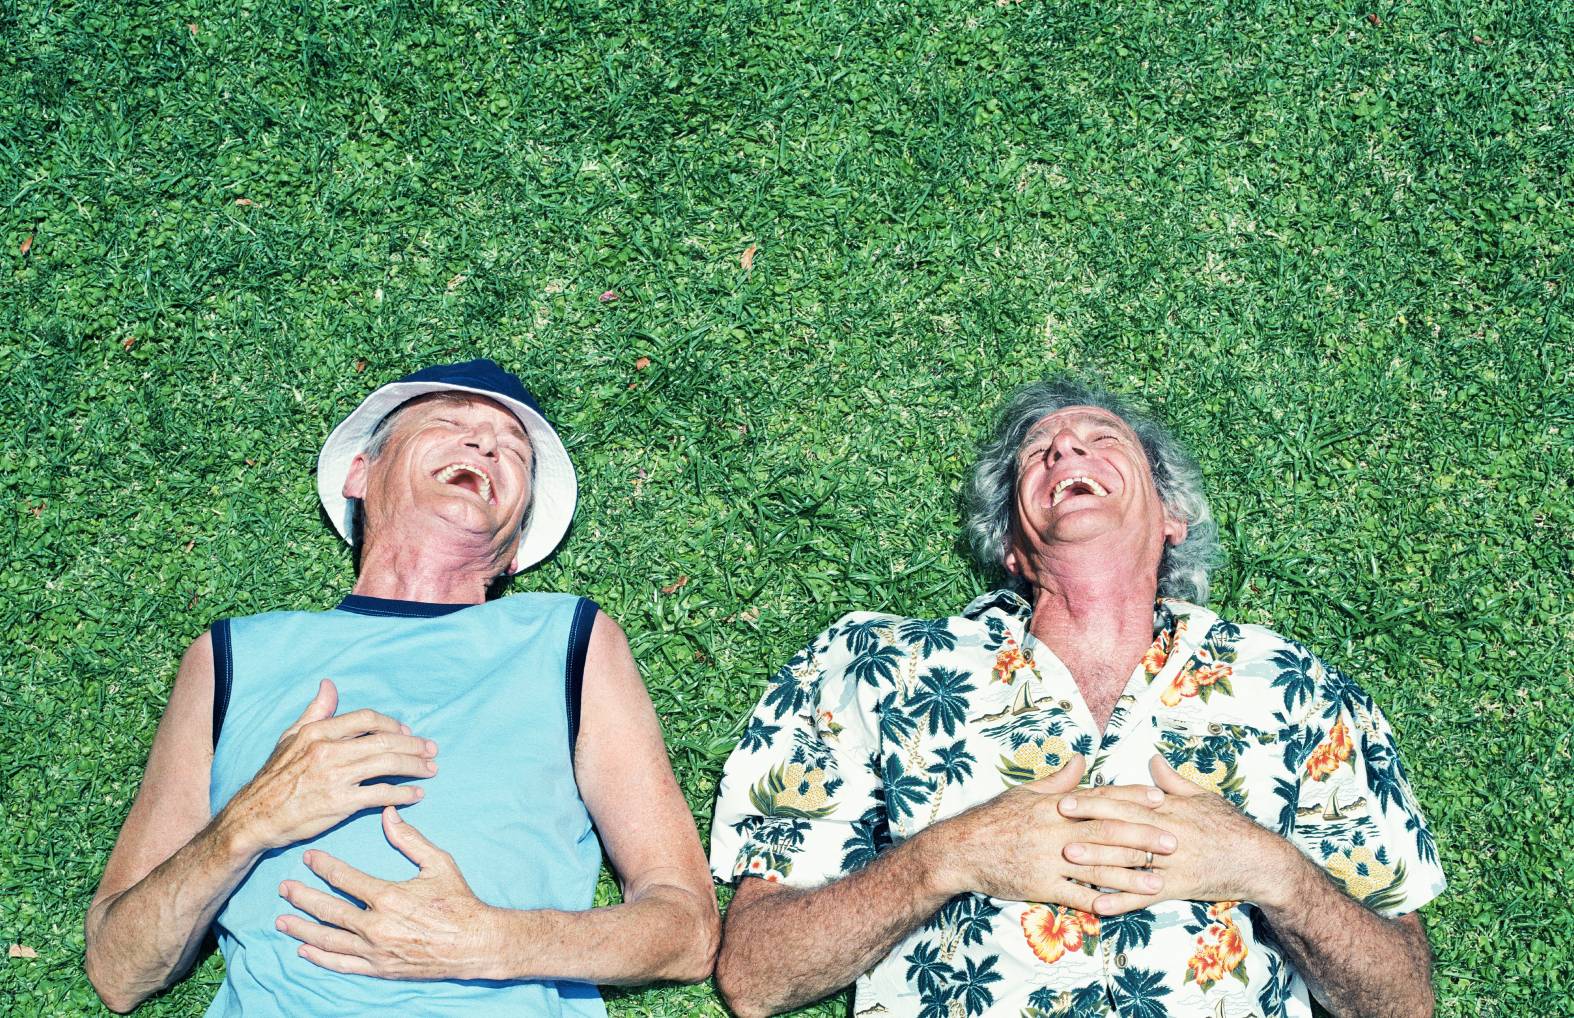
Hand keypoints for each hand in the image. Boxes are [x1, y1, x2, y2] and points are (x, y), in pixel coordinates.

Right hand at [219, 680, 437, 855]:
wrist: (255, 817)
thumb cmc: (273, 777)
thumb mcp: (290, 737)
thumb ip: (315, 711)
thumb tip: (329, 685)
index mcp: (318, 732)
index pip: (367, 719)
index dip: (392, 724)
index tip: (407, 731)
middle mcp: (328, 751)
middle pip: (384, 741)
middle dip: (413, 745)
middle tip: (431, 750)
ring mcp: (336, 777)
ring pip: (387, 765)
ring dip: (414, 766)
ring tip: (431, 770)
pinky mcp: (340, 803)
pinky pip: (381, 794)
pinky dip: (403, 793)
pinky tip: (416, 794)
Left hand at [276, 807, 498, 979]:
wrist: (474, 943)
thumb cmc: (458, 901)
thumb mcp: (438, 863)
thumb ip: (409, 839)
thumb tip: (388, 813)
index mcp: (388, 896)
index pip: (344, 878)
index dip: (323, 866)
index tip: (308, 858)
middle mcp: (375, 925)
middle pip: (328, 910)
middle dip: (302, 897)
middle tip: (284, 889)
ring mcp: (375, 950)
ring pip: (328, 939)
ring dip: (302, 929)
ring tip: (281, 920)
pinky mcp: (379, 968)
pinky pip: (342, 964)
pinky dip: (320, 958)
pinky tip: (304, 950)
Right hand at [927, 756, 1178, 912]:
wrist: (960, 849)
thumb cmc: (993, 819)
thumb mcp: (1024, 792)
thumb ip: (1058, 780)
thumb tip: (1082, 759)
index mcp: (1055, 805)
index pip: (1100, 798)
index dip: (1131, 798)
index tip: (1160, 798)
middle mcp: (1056, 829)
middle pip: (1107, 832)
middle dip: (1143, 836)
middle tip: (1173, 841)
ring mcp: (1049, 858)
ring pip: (1098, 867)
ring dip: (1131, 875)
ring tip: (1159, 881)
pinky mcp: (1040, 884)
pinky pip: (1074, 895)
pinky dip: (1097, 901)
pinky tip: (1120, 906)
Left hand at [1058, 755, 1303, 913]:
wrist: (1260, 860)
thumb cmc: (1230, 827)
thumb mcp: (1203, 797)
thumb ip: (1173, 781)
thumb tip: (1152, 760)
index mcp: (1169, 808)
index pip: (1125, 800)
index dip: (1095, 799)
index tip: (1067, 797)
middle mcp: (1167, 832)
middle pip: (1121, 825)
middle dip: (1088, 823)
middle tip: (1056, 821)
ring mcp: (1171, 860)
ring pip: (1129, 859)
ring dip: (1097, 860)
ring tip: (1068, 861)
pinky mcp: (1178, 886)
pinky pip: (1145, 894)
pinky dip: (1121, 900)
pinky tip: (1097, 904)